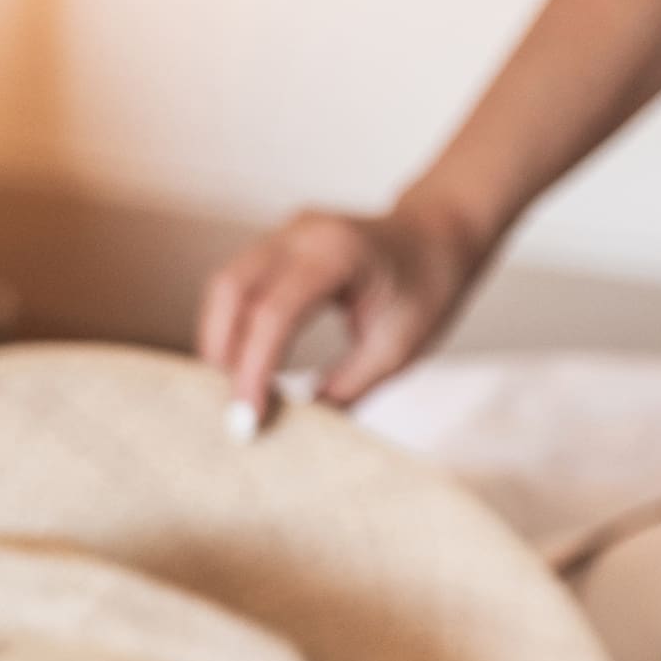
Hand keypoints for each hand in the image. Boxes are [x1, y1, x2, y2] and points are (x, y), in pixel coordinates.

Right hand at [197, 198, 492, 416]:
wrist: (440, 234)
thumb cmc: (427, 288)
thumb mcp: (394, 352)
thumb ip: (342, 390)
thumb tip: (290, 427)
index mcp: (339, 253)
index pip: (274, 313)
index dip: (253, 370)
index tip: (248, 420)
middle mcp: (302, 234)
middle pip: (230, 290)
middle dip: (222, 356)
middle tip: (230, 408)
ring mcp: (284, 234)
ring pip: (224, 287)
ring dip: (219, 343)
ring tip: (234, 389)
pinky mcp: (275, 246)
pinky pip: (235, 287)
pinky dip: (229, 328)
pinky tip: (241, 364)